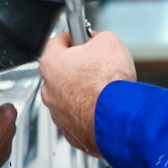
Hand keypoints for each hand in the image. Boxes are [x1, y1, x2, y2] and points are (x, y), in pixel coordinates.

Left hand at [39, 30, 135, 157]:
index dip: (73, 36)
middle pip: (62, 71)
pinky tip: (104, 105)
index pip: (56, 41)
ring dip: (83, 90)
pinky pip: (79, 115)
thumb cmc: (109, 83)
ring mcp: (58, 113)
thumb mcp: (109, 41)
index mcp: (52, 64)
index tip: (81, 37)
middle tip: (97, 63)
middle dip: (79, 66)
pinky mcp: (71, 131)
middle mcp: (49, 90)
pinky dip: (89, 110)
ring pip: (69, 96)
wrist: (118, 118)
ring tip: (104, 87)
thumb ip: (99, 37)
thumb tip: (100, 41)